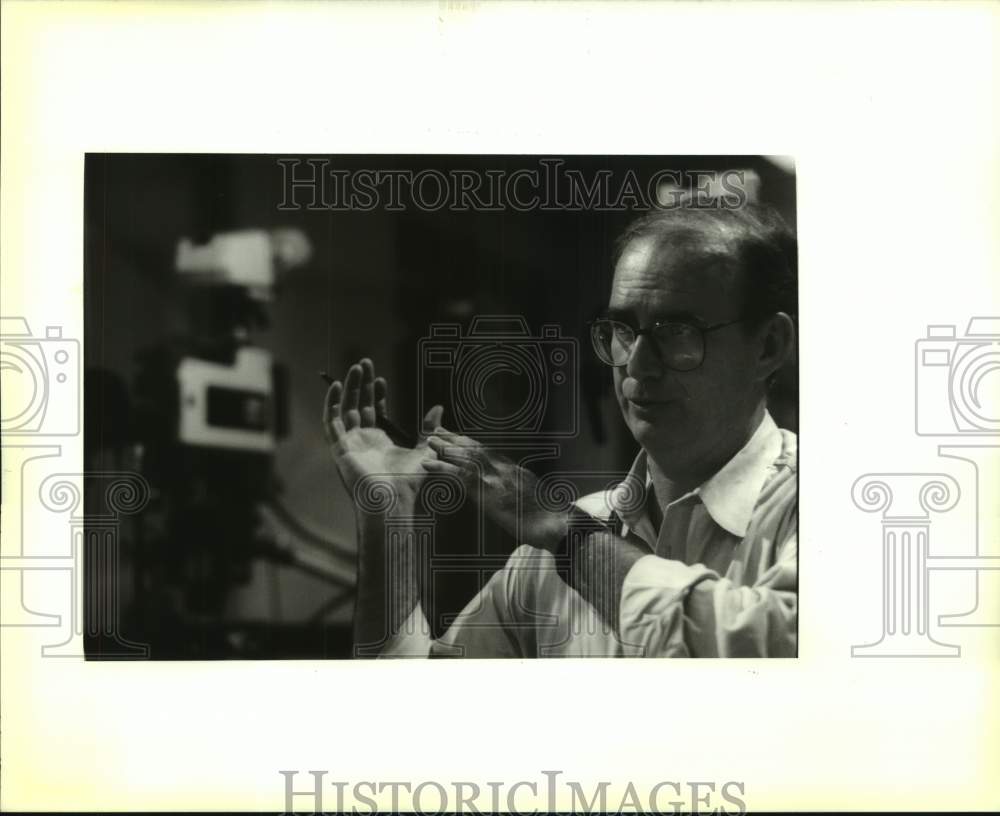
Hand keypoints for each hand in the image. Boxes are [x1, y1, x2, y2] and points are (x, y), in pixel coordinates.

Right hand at [323, 358, 442, 507]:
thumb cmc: (409, 481)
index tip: (381, 378)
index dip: (376, 393)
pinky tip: (337, 385)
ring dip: (348, 387)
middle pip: (358, 404)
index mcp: (379, 441)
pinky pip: (331, 421)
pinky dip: (331, 403)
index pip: (373, 411)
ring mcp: (349, 443)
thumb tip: (438, 407)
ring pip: (344, 408)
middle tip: (365, 362)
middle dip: (361, 383)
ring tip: (355, 367)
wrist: (393, 499)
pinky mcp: (339, 447)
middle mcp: (362, 440)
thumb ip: (429, 428)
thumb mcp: (425, 448)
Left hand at [423, 428, 567, 551]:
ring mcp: (495, 479)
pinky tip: (428, 464)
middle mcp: (504, 470)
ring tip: (429, 440)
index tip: (459, 438)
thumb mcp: (536, 500)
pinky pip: (459, 476)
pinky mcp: (486, 492)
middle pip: (476, 448)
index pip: (489, 452)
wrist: (555, 525)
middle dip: (456, 439)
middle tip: (439, 431)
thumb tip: (515, 494)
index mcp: (515, 471)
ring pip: (465, 457)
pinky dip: (441, 468)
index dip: (471, 444)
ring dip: (445, 448)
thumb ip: (521, 492)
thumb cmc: (550, 520)